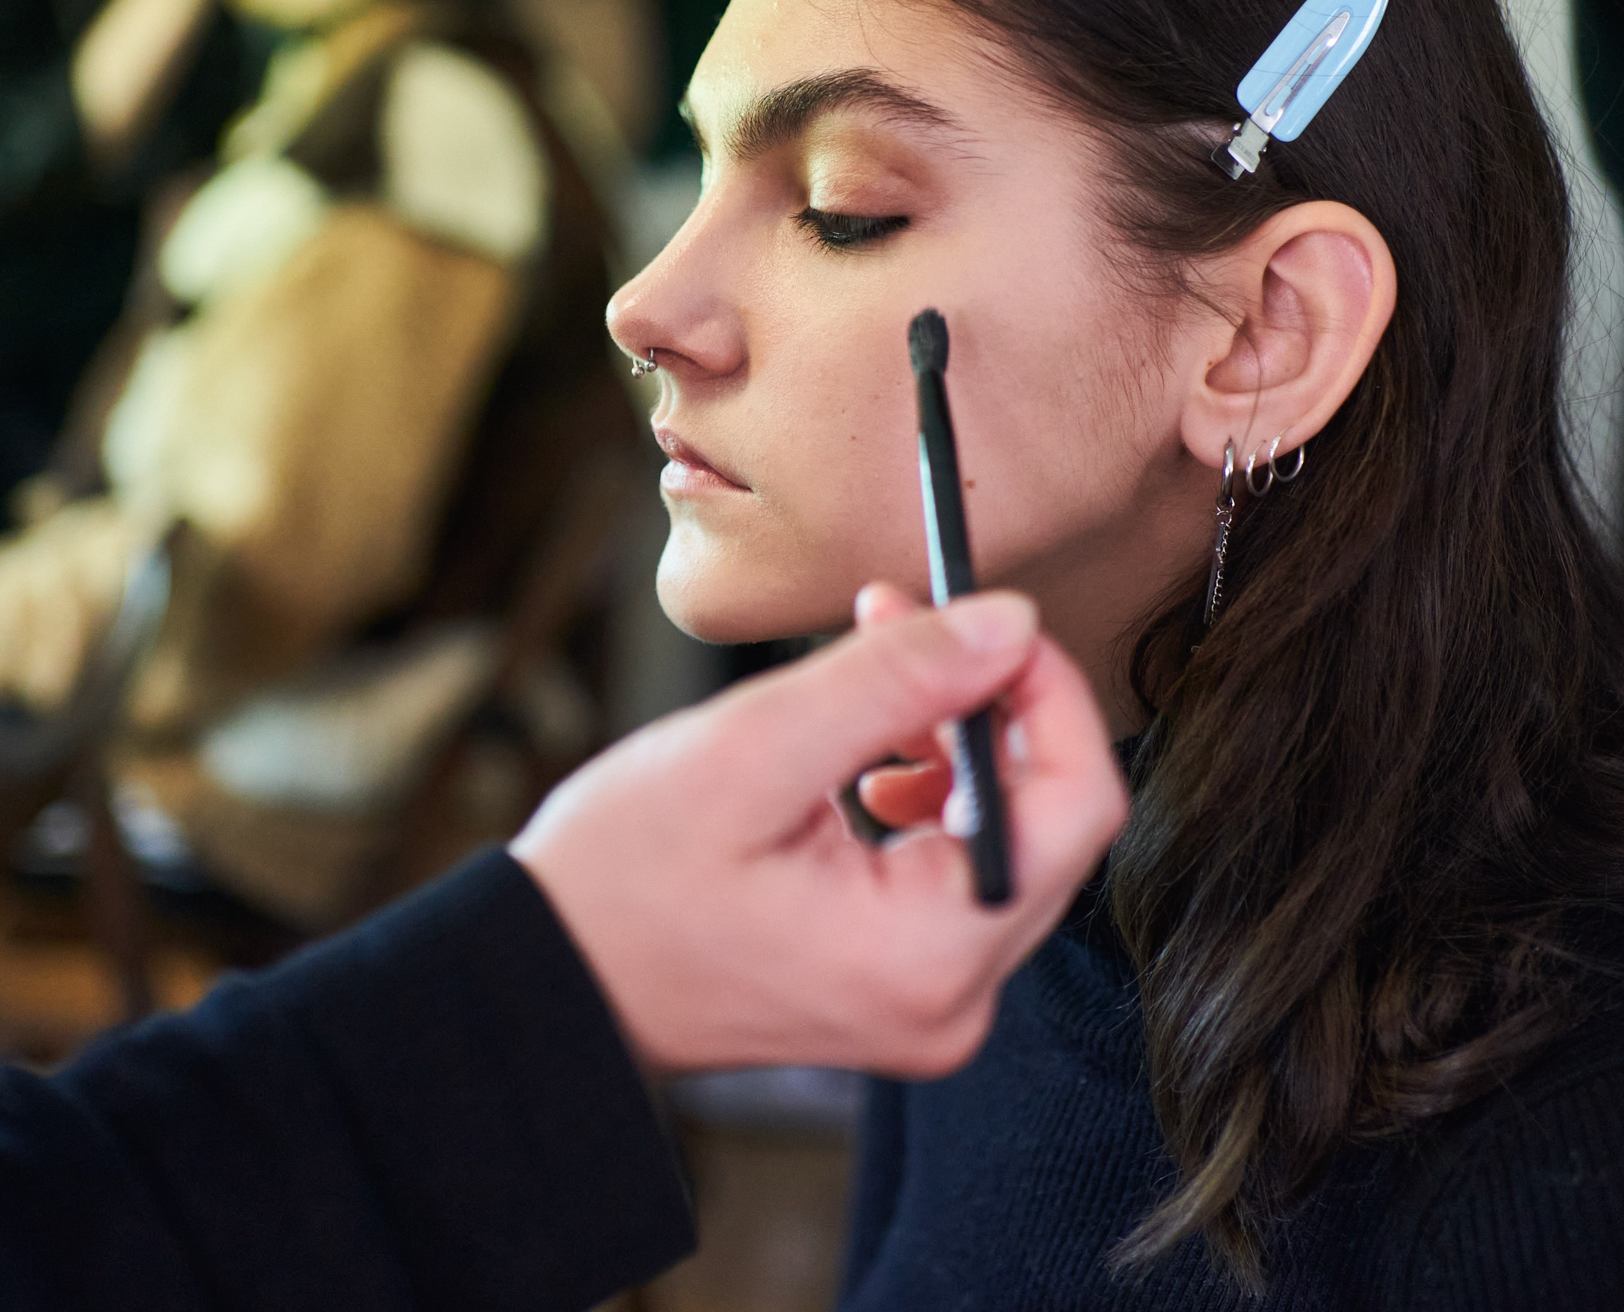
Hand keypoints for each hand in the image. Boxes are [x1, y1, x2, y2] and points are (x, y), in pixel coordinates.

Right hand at [512, 585, 1127, 1076]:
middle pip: (1046, 823)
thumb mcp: (751, 752)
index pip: (1077, 805)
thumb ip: (892, 682)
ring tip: (867, 687)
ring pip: (1002, 842)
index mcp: (928, 954)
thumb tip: (1010, 624)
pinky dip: (927, 800)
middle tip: (900, 620)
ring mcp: (927, 1006)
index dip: (1047, 692)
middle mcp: (951, 1001)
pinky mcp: (896, 992)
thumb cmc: (622, 878)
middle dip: (986, 704)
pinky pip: (955, 877)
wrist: (547, 979)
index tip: (983, 618)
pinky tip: (860, 763)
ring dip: (954, 744)